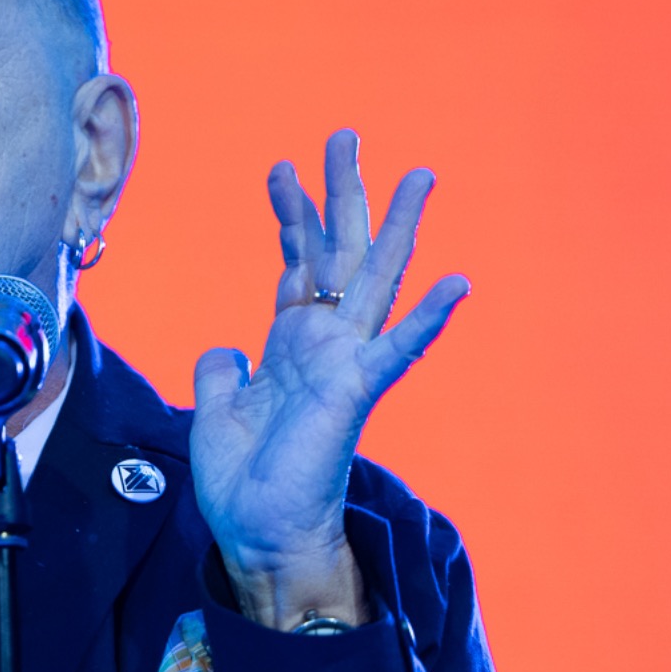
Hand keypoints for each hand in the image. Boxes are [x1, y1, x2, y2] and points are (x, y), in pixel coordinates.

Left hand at [190, 130, 467, 629]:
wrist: (258, 536)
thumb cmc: (243, 484)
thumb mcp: (213, 412)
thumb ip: (218, 372)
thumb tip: (225, 348)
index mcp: (290, 348)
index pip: (296, 267)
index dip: (291, 218)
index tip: (283, 168)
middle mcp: (322, 346)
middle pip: (338, 254)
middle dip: (341, 194)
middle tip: (343, 135)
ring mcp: (343, 365)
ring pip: (375, 283)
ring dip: (397, 229)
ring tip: (418, 175)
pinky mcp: (355, 393)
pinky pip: (396, 349)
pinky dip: (427, 317)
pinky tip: (456, 281)